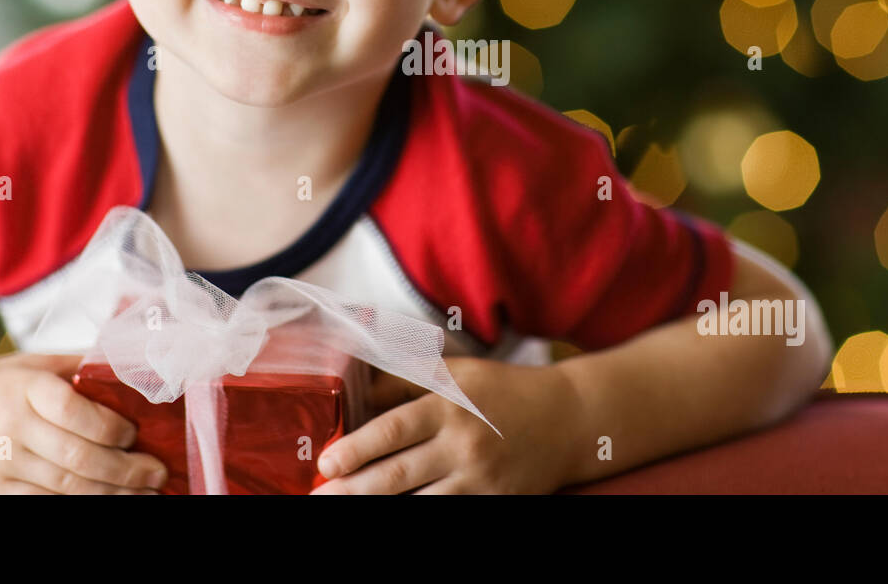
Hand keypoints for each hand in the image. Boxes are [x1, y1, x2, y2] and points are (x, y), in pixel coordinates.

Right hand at [0, 352, 169, 493]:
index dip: (113, 428)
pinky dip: (78, 504)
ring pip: (64, 488)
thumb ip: (79, 368)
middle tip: (156, 474)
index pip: (76, 413)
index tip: (135, 433)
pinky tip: (106, 500)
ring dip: (110, 494)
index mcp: (24, 388)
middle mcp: (10, 428)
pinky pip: (42, 504)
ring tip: (142, 493)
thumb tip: (134, 370)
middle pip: (77, 458)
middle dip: (125, 470)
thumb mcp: (31, 364)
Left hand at [310, 357, 579, 493]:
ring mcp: (480, 480)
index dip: (356, 448)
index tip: (326, 461)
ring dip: (380, 509)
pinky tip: (396, 514)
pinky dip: (420, 514)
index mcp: (450, 406)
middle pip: (398, 475)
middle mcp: (463, 444)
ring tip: (348, 510)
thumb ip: (407, 378)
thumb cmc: (503, 391)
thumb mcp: (457, 374)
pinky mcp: (494, 503)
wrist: (568, 419)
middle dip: (352, 490)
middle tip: (319, 496)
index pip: (393, 430)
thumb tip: (358, 388)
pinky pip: (447, 514)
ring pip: (419, 504)